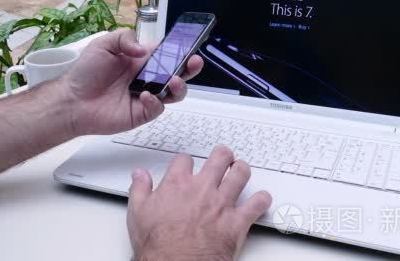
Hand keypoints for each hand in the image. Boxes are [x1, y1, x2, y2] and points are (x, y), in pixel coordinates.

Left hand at [61, 28, 202, 135]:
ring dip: (179, 86)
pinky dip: (156, 102)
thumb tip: (145, 50)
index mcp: (141, 60)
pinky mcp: (141, 113)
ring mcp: (146, 96)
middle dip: (190, 68)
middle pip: (177, 73)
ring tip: (174, 81)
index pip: (167, 53)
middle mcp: (148, 77)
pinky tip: (145, 96)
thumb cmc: (85, 72)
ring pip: (173, 92)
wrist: (72, 100)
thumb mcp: (104, 44)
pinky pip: (157, 108)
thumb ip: (126, 39)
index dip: (180, 50)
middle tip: (195, 62)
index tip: (189, 46)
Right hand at [127, 146, 272, 260]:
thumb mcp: (137, 212)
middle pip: (219, 159)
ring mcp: (222, 204)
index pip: (184, 160)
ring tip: (241, 168)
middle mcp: (203, 189)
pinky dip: (262, 201)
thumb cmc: (158, 244)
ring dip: (242, 170)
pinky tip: (262, 199)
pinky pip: (257, 205)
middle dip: (223, 155)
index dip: (186, 160)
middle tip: (224, 155)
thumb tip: (138, 175)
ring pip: (240, 175)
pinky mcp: (236, 222)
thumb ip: (139, 189)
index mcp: (178, 184)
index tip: (187, 164)